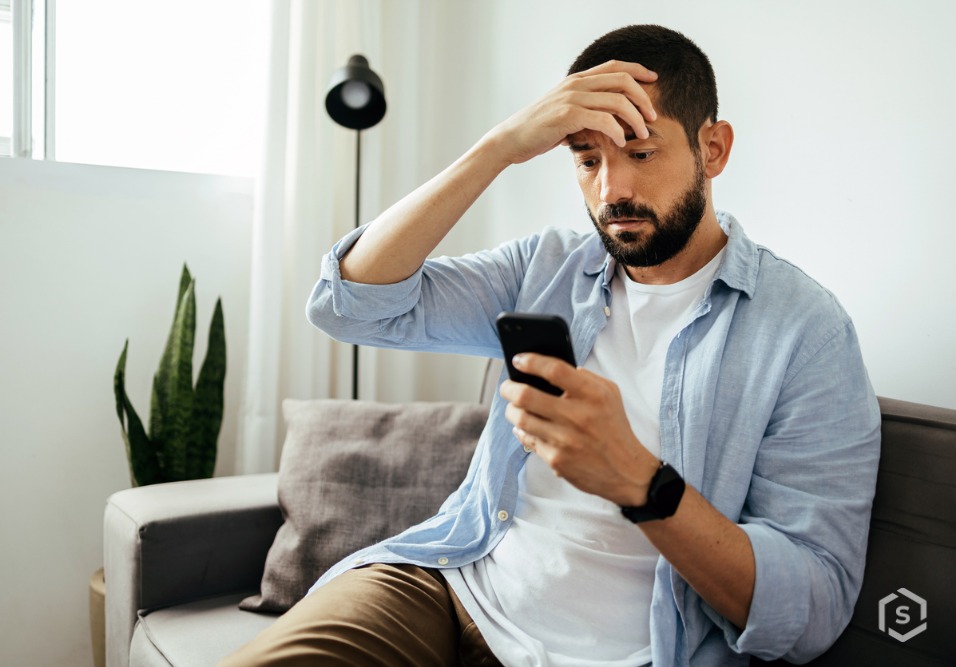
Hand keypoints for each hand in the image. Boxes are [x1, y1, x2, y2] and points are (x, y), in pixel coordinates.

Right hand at [485, 60, 658, 166]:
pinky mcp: (568, 116)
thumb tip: (602, 122)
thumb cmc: (537, 131)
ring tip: (641, 134)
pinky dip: (617, 131)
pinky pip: (603, 120)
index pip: (615, 67)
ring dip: (635, 118)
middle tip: (652, 117)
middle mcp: (577, 84)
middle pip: (623, 81)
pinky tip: (620, 142)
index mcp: (577, 81)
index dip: (638, 71)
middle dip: (644, 98)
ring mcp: (572, 98)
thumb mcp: (563, 114)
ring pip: (617, 100)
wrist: (511, 139)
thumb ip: (583, 111)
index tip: (653, 82)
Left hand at [499, 352, 658, 505]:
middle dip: (509, 388)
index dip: (531, 362)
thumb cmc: (614, 427)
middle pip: (526, 395)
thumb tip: (551, 368)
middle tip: (507, 387)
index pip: (554, 370)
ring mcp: (564, 440)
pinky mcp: (556, 460)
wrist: (626, 471)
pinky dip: (522, 431)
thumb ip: (585, 377)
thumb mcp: (610, 393)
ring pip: (521, 418)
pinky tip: (525, 426)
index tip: (518, 360)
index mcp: (592, 395)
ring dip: (512, 410)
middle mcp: (577, 416)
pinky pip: (528, 439)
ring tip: (514, 407)